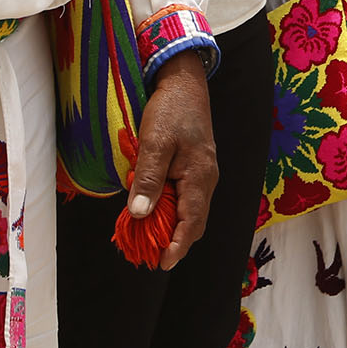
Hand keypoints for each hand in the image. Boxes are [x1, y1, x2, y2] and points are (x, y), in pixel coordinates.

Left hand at [130, 50, 216, 268]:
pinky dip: (172, 210)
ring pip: (190, 210)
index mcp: (199, 176)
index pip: (192, 222)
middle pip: (194, 221)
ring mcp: (202, 172)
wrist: (184, 83)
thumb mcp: (155, 143)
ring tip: (149, 238)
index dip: (178, 246)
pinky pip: (186, 197)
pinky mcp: (195, 165)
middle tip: (151, 256)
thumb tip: (140, 215)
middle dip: (175, 242)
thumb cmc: (169, 111)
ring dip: (172, 227)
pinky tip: (154, 210)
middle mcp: (206, 179)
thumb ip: (148, 179)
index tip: (162, 264)